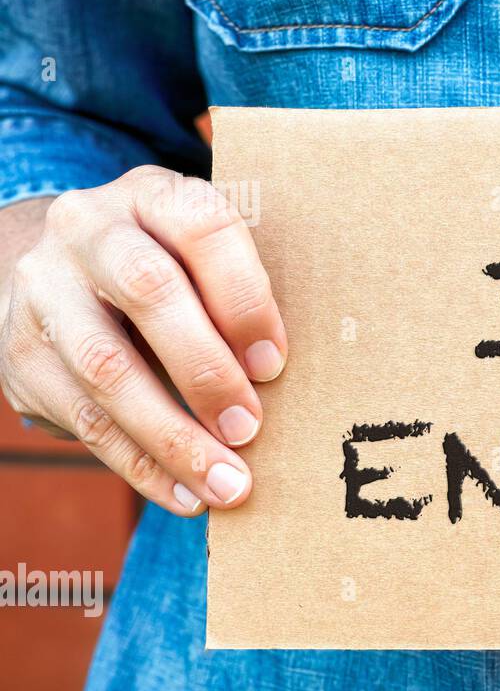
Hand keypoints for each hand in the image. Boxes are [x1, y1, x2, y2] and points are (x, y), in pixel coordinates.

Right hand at [0, 166, 286, 514]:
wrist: (58, 274)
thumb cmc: (172, 273)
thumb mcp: (203, 260)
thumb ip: (239, 298)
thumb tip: (282, 380)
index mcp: (153, 195)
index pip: (203, 227)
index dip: (244, 298)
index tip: (275, 365)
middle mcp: (89, 229)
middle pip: (147, 292)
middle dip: (206, 370)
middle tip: (250, 429)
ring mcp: (45, 289)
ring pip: (107, 367)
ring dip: (174, 438)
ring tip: (227, 485)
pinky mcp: (21, 353)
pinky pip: (82, 419)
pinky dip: (141, 465)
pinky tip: (185, 495)